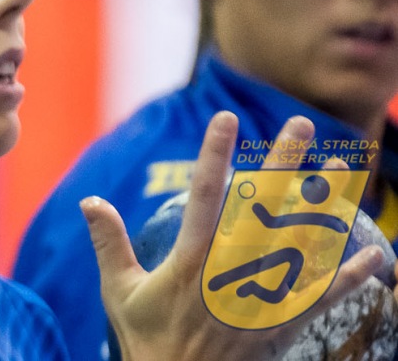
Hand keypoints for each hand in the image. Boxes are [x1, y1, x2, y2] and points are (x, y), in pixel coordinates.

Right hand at [87, 112, 388, 360]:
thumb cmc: (147, 338)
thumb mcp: (120, 289)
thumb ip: (109, 242)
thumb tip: (89, 200)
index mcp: (190, 259)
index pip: (205, 194)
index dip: (216, 153)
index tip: (226, 119)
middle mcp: (230, 271)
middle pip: (263, 206)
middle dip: (282, 162)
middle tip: (299, 124)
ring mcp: (259, 296)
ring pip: (298, 241)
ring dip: (321, 205)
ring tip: (339, 171)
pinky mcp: (279, 323)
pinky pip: (322, 299)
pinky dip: (350, 279)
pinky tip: (376, 258)